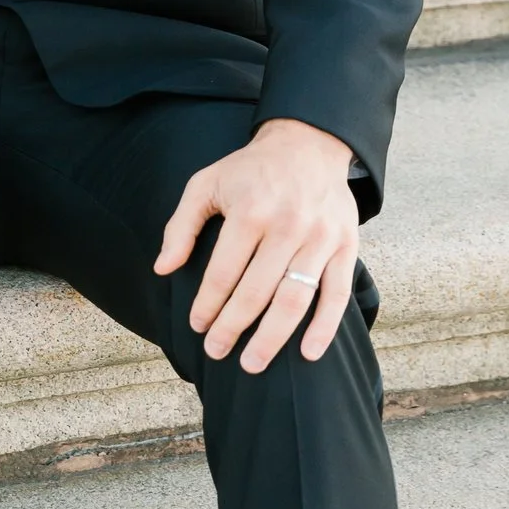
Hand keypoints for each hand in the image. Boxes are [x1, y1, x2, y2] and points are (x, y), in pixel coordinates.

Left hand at [152, 118, 360, 372]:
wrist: (308, 144)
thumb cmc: (250, 169)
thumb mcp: (205, 183)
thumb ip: (181, 225)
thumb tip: (163, 269)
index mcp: (250, 210)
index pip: (224, 272)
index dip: (207, 304)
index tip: (196, 326)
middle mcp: (287, 225)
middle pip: (256, 291)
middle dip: (232, 328)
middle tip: (215, 351)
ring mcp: (320, 238)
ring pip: (295, 299)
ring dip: (272, 338)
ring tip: (252, 364)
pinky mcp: (346, 245)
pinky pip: (336, 294)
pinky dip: (324, 327)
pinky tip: (307, 352)